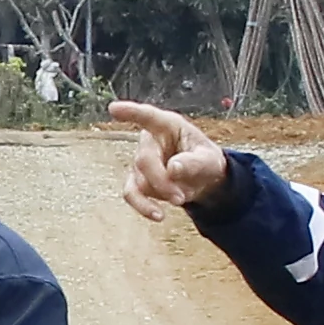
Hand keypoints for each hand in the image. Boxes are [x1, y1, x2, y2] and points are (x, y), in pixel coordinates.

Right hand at [107, 100, 228, 210]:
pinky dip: (143, 206)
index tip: (114, 108)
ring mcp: (141, 161)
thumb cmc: (207, 161)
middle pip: (144, 160)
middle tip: (180, 198)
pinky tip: (157, 215)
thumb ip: (193, 162)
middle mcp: (150, 141)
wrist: (205, 181)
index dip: (130, 112)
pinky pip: (132, 193)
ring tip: (181, 199)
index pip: (147, 116)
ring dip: (161, 193)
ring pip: (140, 181)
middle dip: (162, 181)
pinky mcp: (138, 180)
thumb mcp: (209, 159)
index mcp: (168, 126)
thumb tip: (172, 169)